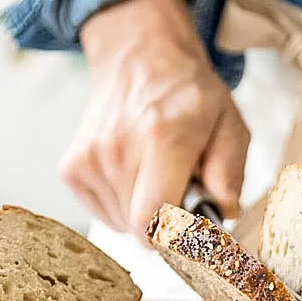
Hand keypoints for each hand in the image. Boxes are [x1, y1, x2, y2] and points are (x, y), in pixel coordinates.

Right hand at [67, 0, 248, 237]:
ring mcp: (90, 158)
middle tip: (182, 191)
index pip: (154, 219)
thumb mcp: (230, 126)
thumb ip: (230, 173)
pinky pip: (104, 214)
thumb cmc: (190, 97)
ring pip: (122, 225)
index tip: (194, 231)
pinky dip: (124, 207)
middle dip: (168, 223)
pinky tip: (136, 176)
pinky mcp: (72, 167)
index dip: (176, 239)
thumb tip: (222, 213)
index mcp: (163, 137)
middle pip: (140, 228)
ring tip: (158, 176)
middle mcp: (118, 149)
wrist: (141, 61)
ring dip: (146, 214)